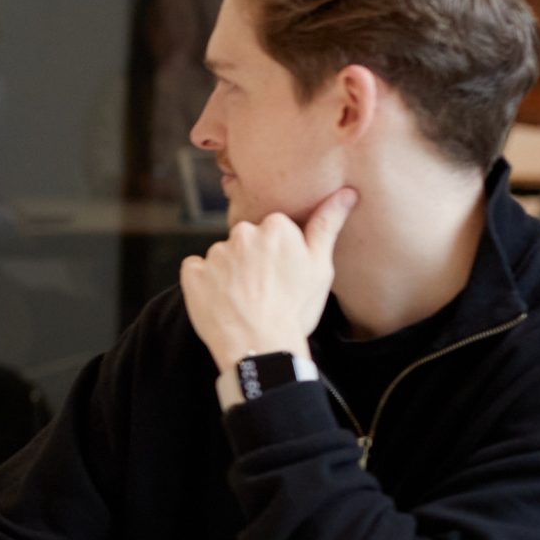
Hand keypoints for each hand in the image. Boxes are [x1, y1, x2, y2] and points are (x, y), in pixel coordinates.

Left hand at [179, 187, 356, 368]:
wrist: (261, 347)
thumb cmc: (295, 309)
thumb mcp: (320, 267)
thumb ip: (327, 225)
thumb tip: (346, 192)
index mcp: (276, 227)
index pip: (273, 229)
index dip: (278, 252)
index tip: (283, 272)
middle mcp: (242, 233)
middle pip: (245, 240)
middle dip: (252, 259)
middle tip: (265, 288)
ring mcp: (215, 253)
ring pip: (222, 256)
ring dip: (229, 272)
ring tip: (244, 300)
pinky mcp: (193, 273)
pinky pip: (196, 270)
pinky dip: (204, 283)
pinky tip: (220, 301)